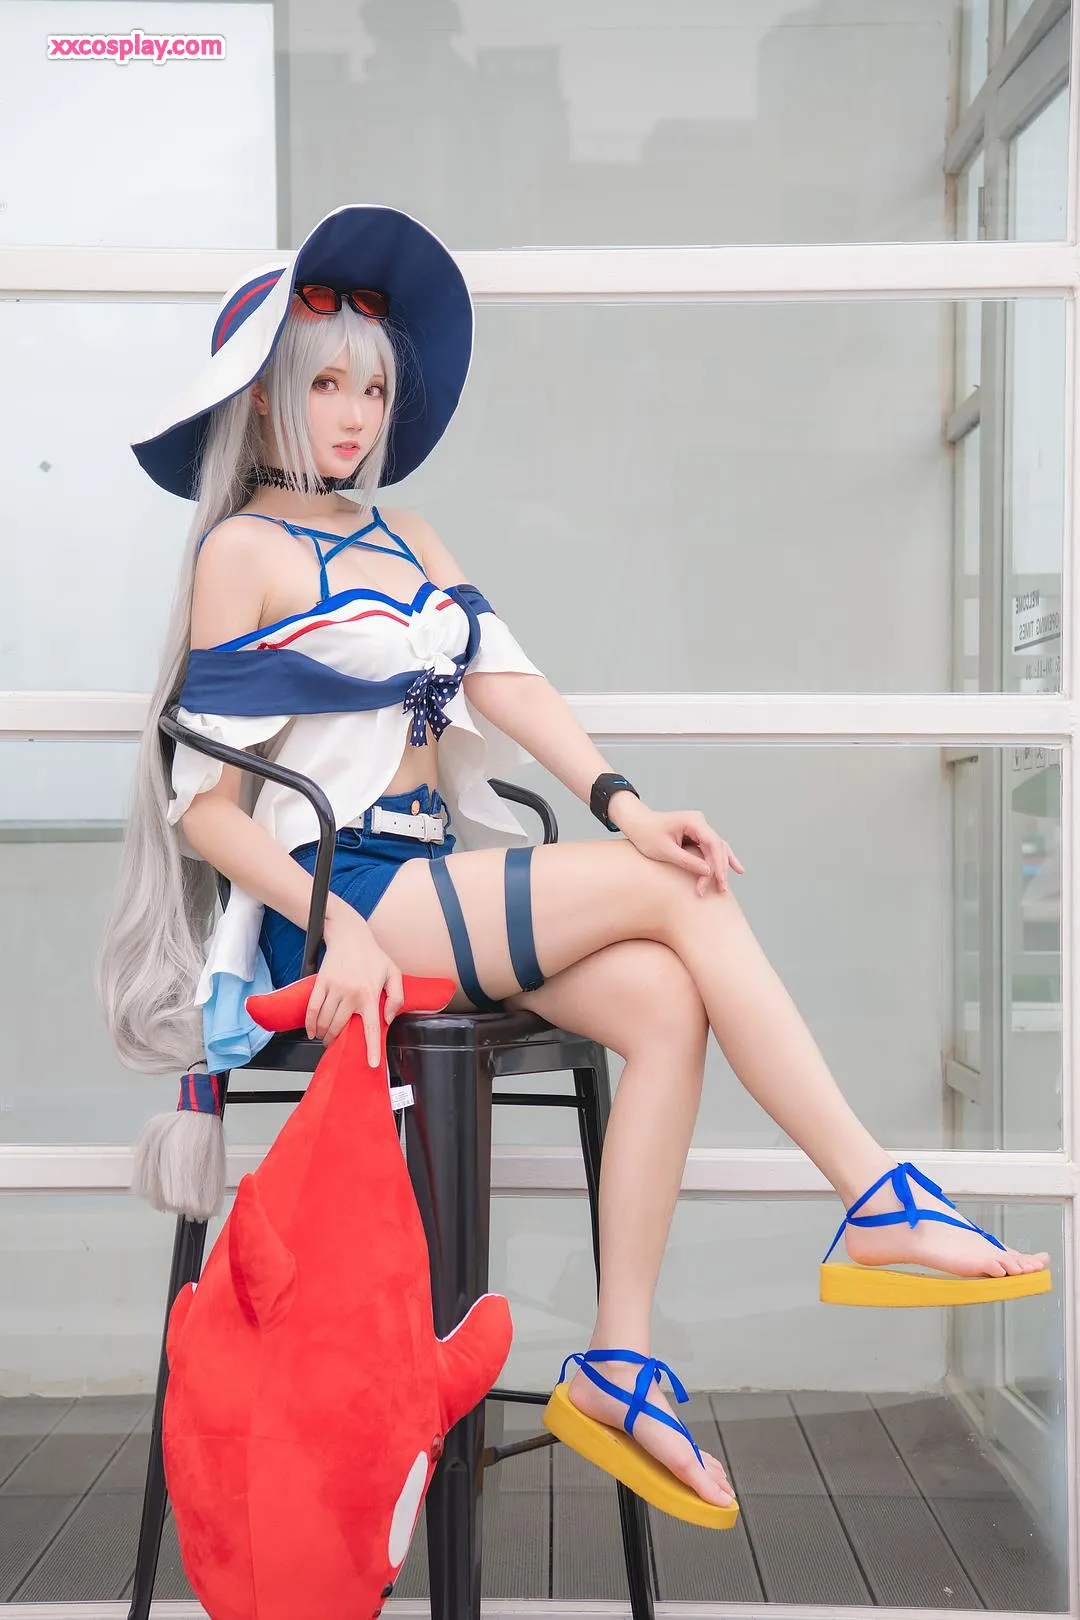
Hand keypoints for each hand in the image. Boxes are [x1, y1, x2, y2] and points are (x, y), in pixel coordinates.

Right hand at [305, 909, 403, 1062]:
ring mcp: (335, 988)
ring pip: (325, 1021)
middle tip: (335, 1045)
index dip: (371, 1048)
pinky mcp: (322, 983)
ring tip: (325, 1038)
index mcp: (371, 994)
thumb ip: (397, 998)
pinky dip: (310, 1023)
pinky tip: (311, 1031)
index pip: (371, 1028)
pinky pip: (312, 1008)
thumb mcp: (394, 973)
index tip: (371, 1063)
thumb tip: (387, 1019)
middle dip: (336, 1041)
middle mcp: (352, 994)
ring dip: (324, 1034)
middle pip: (340, 1027)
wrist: (350, 936)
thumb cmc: (373, 956)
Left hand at [616, 804, 744, 895]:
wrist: (636, 823)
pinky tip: (734, 869)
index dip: (717, 864)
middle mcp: (700, 822)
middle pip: (717, 847)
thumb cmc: (646, 835)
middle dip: (720, 869)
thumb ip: (687, 861)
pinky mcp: (696, 834)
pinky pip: (711, 848)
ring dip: (722, 866)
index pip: (713, 843)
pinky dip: (718, 860)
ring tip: (727, 884)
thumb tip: (709, 872)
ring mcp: (699, 827)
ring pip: (717, 848)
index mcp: (693, 821)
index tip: (716, 882)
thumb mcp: (665, 851)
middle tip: (721, 889)